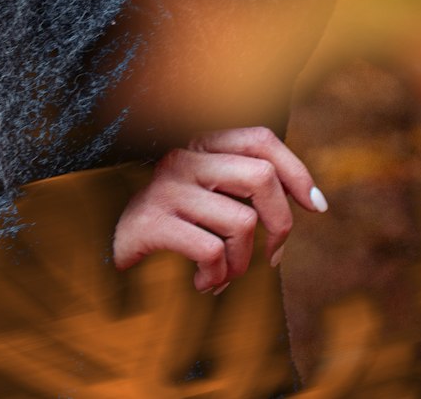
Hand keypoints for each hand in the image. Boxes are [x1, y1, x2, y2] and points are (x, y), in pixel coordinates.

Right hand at [112, 127, 326, 292]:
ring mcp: (165, 187)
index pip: (260, 139)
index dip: (297, 171)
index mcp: (199, 144)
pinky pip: (212, 251)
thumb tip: (311, 200)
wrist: (104, 250)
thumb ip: (244, 185)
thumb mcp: (208, 196)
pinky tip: (202, 283)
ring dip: (243, 263)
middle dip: (280, 225)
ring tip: (225, 274)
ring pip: (242, 222)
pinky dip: (216, 276)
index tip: (316, 206)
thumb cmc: (173, 227)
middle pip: (260, 177)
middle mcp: (182, 156)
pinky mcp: (150, 221)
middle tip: (273, 256)